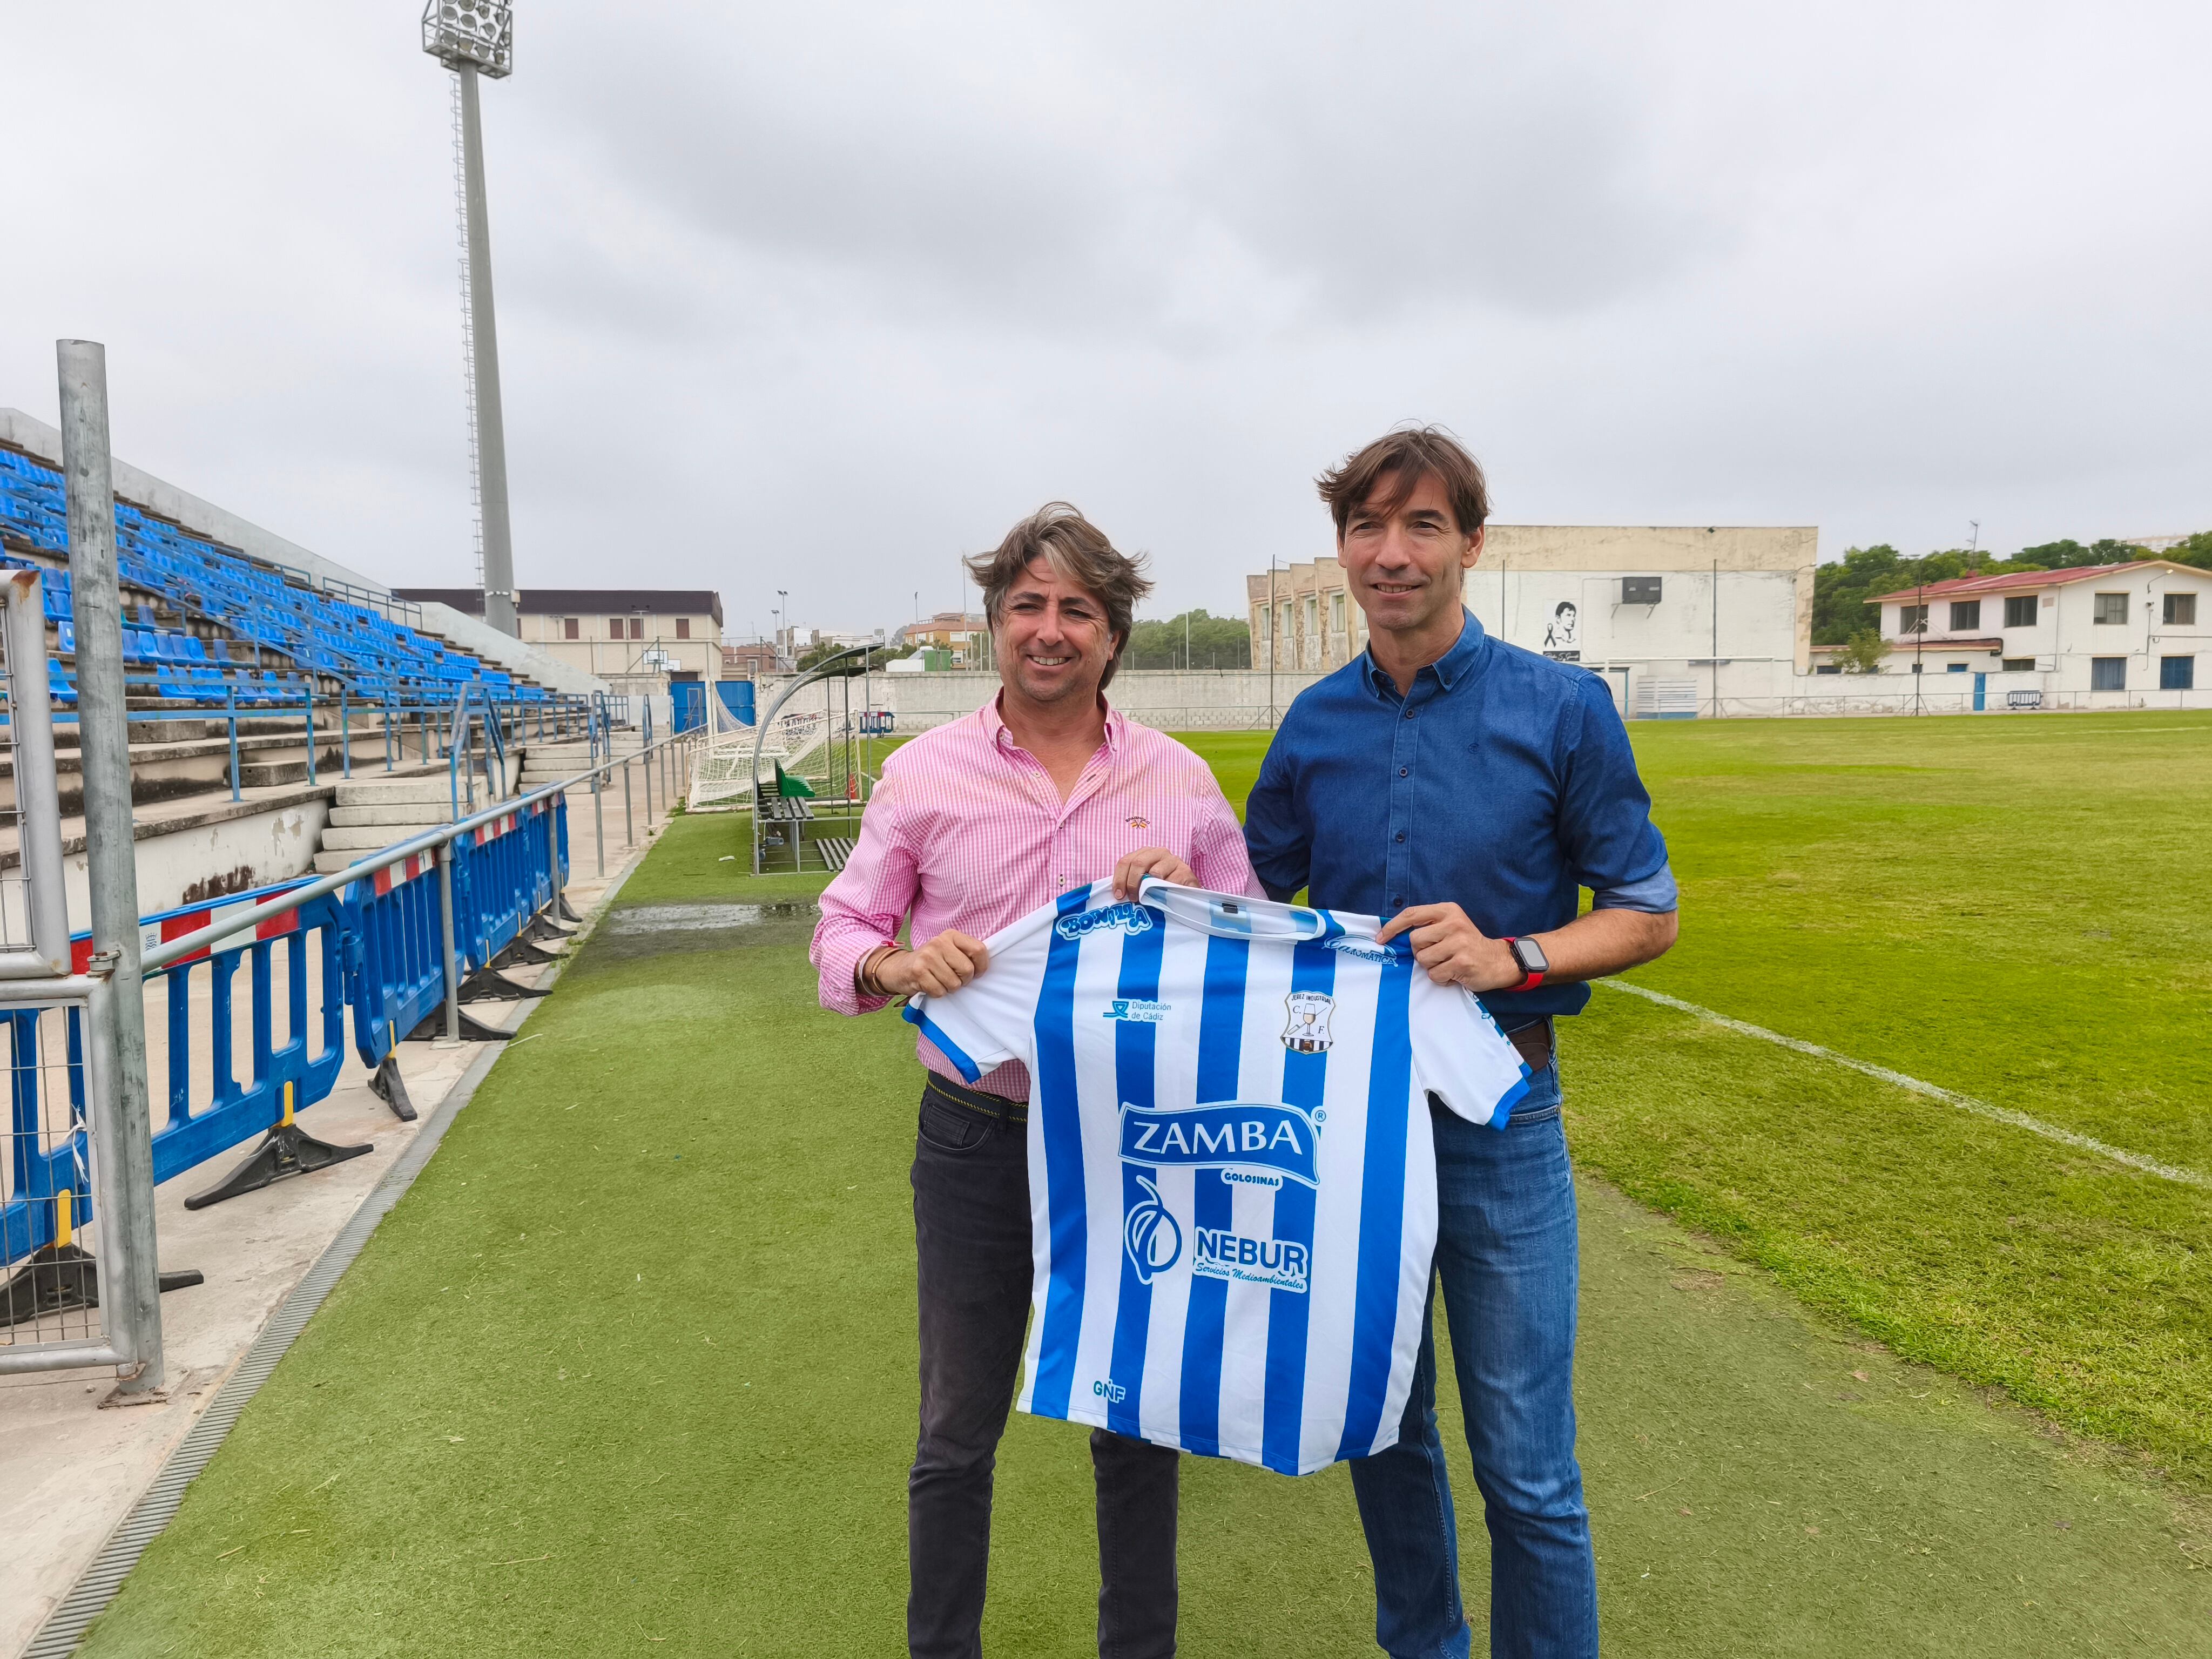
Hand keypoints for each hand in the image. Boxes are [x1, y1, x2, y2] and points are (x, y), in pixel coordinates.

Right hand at [874, 930, 989, 997]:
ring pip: (954, 983)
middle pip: (967, 970)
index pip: (978, 950)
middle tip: (954, 978)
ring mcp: (927, 957)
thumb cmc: (931, 961)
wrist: (899, 967)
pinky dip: (937, 993)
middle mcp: (939, 942)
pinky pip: (940, 991)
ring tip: (940, 980)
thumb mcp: (949, 950)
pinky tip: (930, 985)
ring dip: (949, 988)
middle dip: (964, 980)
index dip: (982, 966)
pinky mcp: (918, 972)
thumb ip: (966, 953)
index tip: (977, 973)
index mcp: (951, 935)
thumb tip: (985, 967)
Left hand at [1113, 846, 1196, 900]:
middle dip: (1132, 883)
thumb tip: (1118, 893)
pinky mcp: (1185, 871)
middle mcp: (1159, 852)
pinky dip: (1165, 892)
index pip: (1126, 861)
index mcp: (1146, 853)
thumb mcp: (1144, 882)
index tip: (1119, 895)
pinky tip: (1165, 897)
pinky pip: (1170, 882)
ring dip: (1149, 889)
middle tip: (1133, 898)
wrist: (1187, 891)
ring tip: (1149, 899)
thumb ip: (1132, 881)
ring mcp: (1173, 860)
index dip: (1119, 878)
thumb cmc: (1162, 887)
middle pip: (1138, 863)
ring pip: (1155, 872)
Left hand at [1375, 902, 1520, 990]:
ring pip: (1423, 959)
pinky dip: (1440, 978)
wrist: (1497, 960)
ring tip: (1447, 963)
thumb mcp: (1450, 925)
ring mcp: (1459, 943)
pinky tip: (1453, 973)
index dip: (1393, 927)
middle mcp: (1454, 924)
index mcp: (1448, 910)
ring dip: (1431, 967)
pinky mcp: (1462, 963)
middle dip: (1420, 952)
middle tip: (1437, 954)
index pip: (1412, 914)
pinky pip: (1435, 974)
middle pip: (1414, 941)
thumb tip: (1393, 936)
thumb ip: (1428, 926)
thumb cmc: (1467, 944)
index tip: (1381, 938)